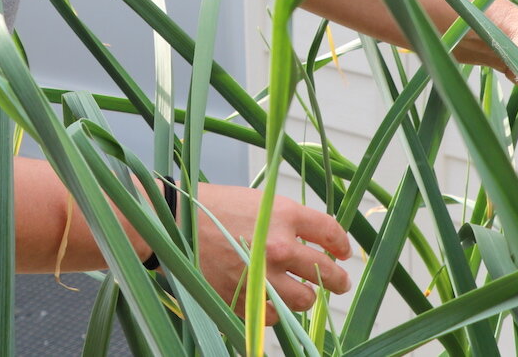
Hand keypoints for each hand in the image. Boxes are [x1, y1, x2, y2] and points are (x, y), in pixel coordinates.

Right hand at [192, 182, 351, 324]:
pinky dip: (276, 311)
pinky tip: (273, 302)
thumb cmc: (214, 208)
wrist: (174, 225)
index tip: (343, 251)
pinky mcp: (242, 299)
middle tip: (341, 281)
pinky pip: (273, 315)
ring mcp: (262, 276)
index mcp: (284, 215)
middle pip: (326, 270)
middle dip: (338, 279)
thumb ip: (286, 221)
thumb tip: (310, 239)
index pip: (330, 231)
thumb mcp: (258, 202)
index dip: (342, 243)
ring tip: (306, 293)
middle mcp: (279, 246)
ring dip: (308, 296)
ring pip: (304, 299)